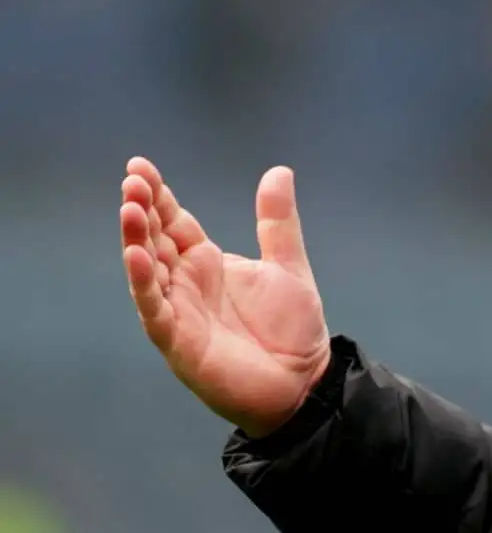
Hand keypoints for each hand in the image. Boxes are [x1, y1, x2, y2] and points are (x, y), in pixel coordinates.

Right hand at [120, 157, 331, 437]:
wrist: (304, 382)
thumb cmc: (292, 329)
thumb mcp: (288, 265)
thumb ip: (278, 221)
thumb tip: (278, 171)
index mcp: (208, 263)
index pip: (174, 222)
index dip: (158, 195)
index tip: (139, 166)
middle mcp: (186, 283)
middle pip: (155, 239)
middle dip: (141, 210)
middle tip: (131, 179)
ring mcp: (179, 311)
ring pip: (147, 271)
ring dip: (135, 240)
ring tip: (129, 208)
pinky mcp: (178, 342)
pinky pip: (155, 309)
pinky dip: (144, 284)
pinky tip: (136, 257)